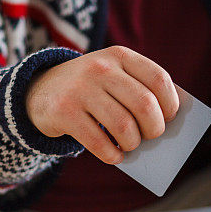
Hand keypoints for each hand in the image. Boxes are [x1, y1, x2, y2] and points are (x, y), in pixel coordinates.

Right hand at [25, 46, 179, 163]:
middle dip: (154, 128)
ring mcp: (81, 89)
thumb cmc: (92, 89)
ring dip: (133, 143)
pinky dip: (112, 155)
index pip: (158, 79)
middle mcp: (101, 68)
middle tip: (152, 137)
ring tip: (130, 145)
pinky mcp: (64, 112)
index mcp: (119, 56)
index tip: (170, 117)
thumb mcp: (113, 76)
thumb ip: (137, 91)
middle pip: (144, 104)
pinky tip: (115, 155)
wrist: (40, 89)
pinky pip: (99, 142)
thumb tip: (165, 125)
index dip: (170, 103)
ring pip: (124, 126)